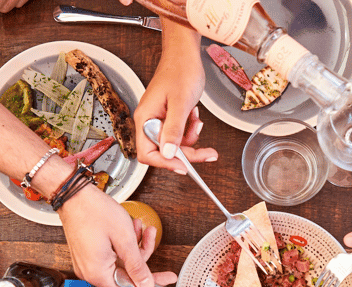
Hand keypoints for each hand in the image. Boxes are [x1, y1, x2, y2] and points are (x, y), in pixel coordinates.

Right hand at [58, 186, 176, 286]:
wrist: (73, 194)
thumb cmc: (93, 211)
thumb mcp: (124, 239)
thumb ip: (137, 266)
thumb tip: (146, 285)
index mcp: (98, 273)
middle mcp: (91, 271)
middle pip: (127, 279)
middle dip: (148, 269)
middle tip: (167, 272)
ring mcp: (90, 262)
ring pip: (123, 265)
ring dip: (137, 249)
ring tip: (146, 231)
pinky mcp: (91, 253)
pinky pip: (114, 256)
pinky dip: (126, 246)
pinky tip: (134, 229)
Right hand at [134, 21, 216, 172]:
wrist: (185, 54)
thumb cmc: (180, 71)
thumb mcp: (180, 103)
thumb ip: (173, 130)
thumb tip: (168, 154)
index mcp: (145, 119)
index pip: (148, 153)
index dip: (166, 163)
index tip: (184, 166)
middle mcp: (149, 121)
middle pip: (164, 151)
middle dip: (186, 152)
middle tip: (207, 153)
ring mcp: (159, 119)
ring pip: (174, 143)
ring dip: (190, 138)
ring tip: (196, 121)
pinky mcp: (169, 117)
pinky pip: (179, 133)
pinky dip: (190, 129)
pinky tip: (194, 115)